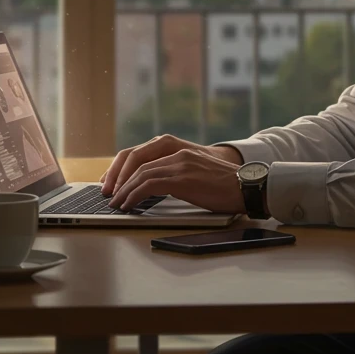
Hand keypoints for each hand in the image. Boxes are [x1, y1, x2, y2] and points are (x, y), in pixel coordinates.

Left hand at [101, 135, 242, 206]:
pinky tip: (129, 205)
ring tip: (116, 203)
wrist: (247, 186)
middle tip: (107, 193)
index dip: (121, 167)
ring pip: (140, 173)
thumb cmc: (224, 185)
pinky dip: (134, 195)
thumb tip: (151, 188)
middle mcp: (177, 152)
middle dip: (116, 177)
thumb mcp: (196, 172)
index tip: (111, 182)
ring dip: (123, 190)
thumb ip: (176, 173)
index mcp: (178, 149)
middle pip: (135, 159)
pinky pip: (149, 185)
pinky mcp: (183, 178)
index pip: (140, 153)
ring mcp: (180, 164)